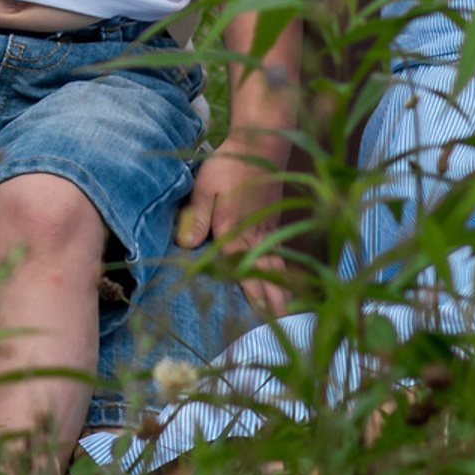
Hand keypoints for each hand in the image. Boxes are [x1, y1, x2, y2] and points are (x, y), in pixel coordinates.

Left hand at [174, 134, 292, 315]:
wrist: (260, 147)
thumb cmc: (228, 168)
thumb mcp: (203, 188)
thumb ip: (196, 216)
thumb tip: (185, 245)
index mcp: (235, 232)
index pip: (241, 271)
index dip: (250, 295)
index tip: (258, 319)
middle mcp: (255, 238)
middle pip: (265, 276)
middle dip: (273, 302)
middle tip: (281, 328)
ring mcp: (268, 232)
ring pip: (276, 268)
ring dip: (282, 291)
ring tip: (289, 314)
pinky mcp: (273, 225)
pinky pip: (280, 255)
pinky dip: (284, 272)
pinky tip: (287, 283)